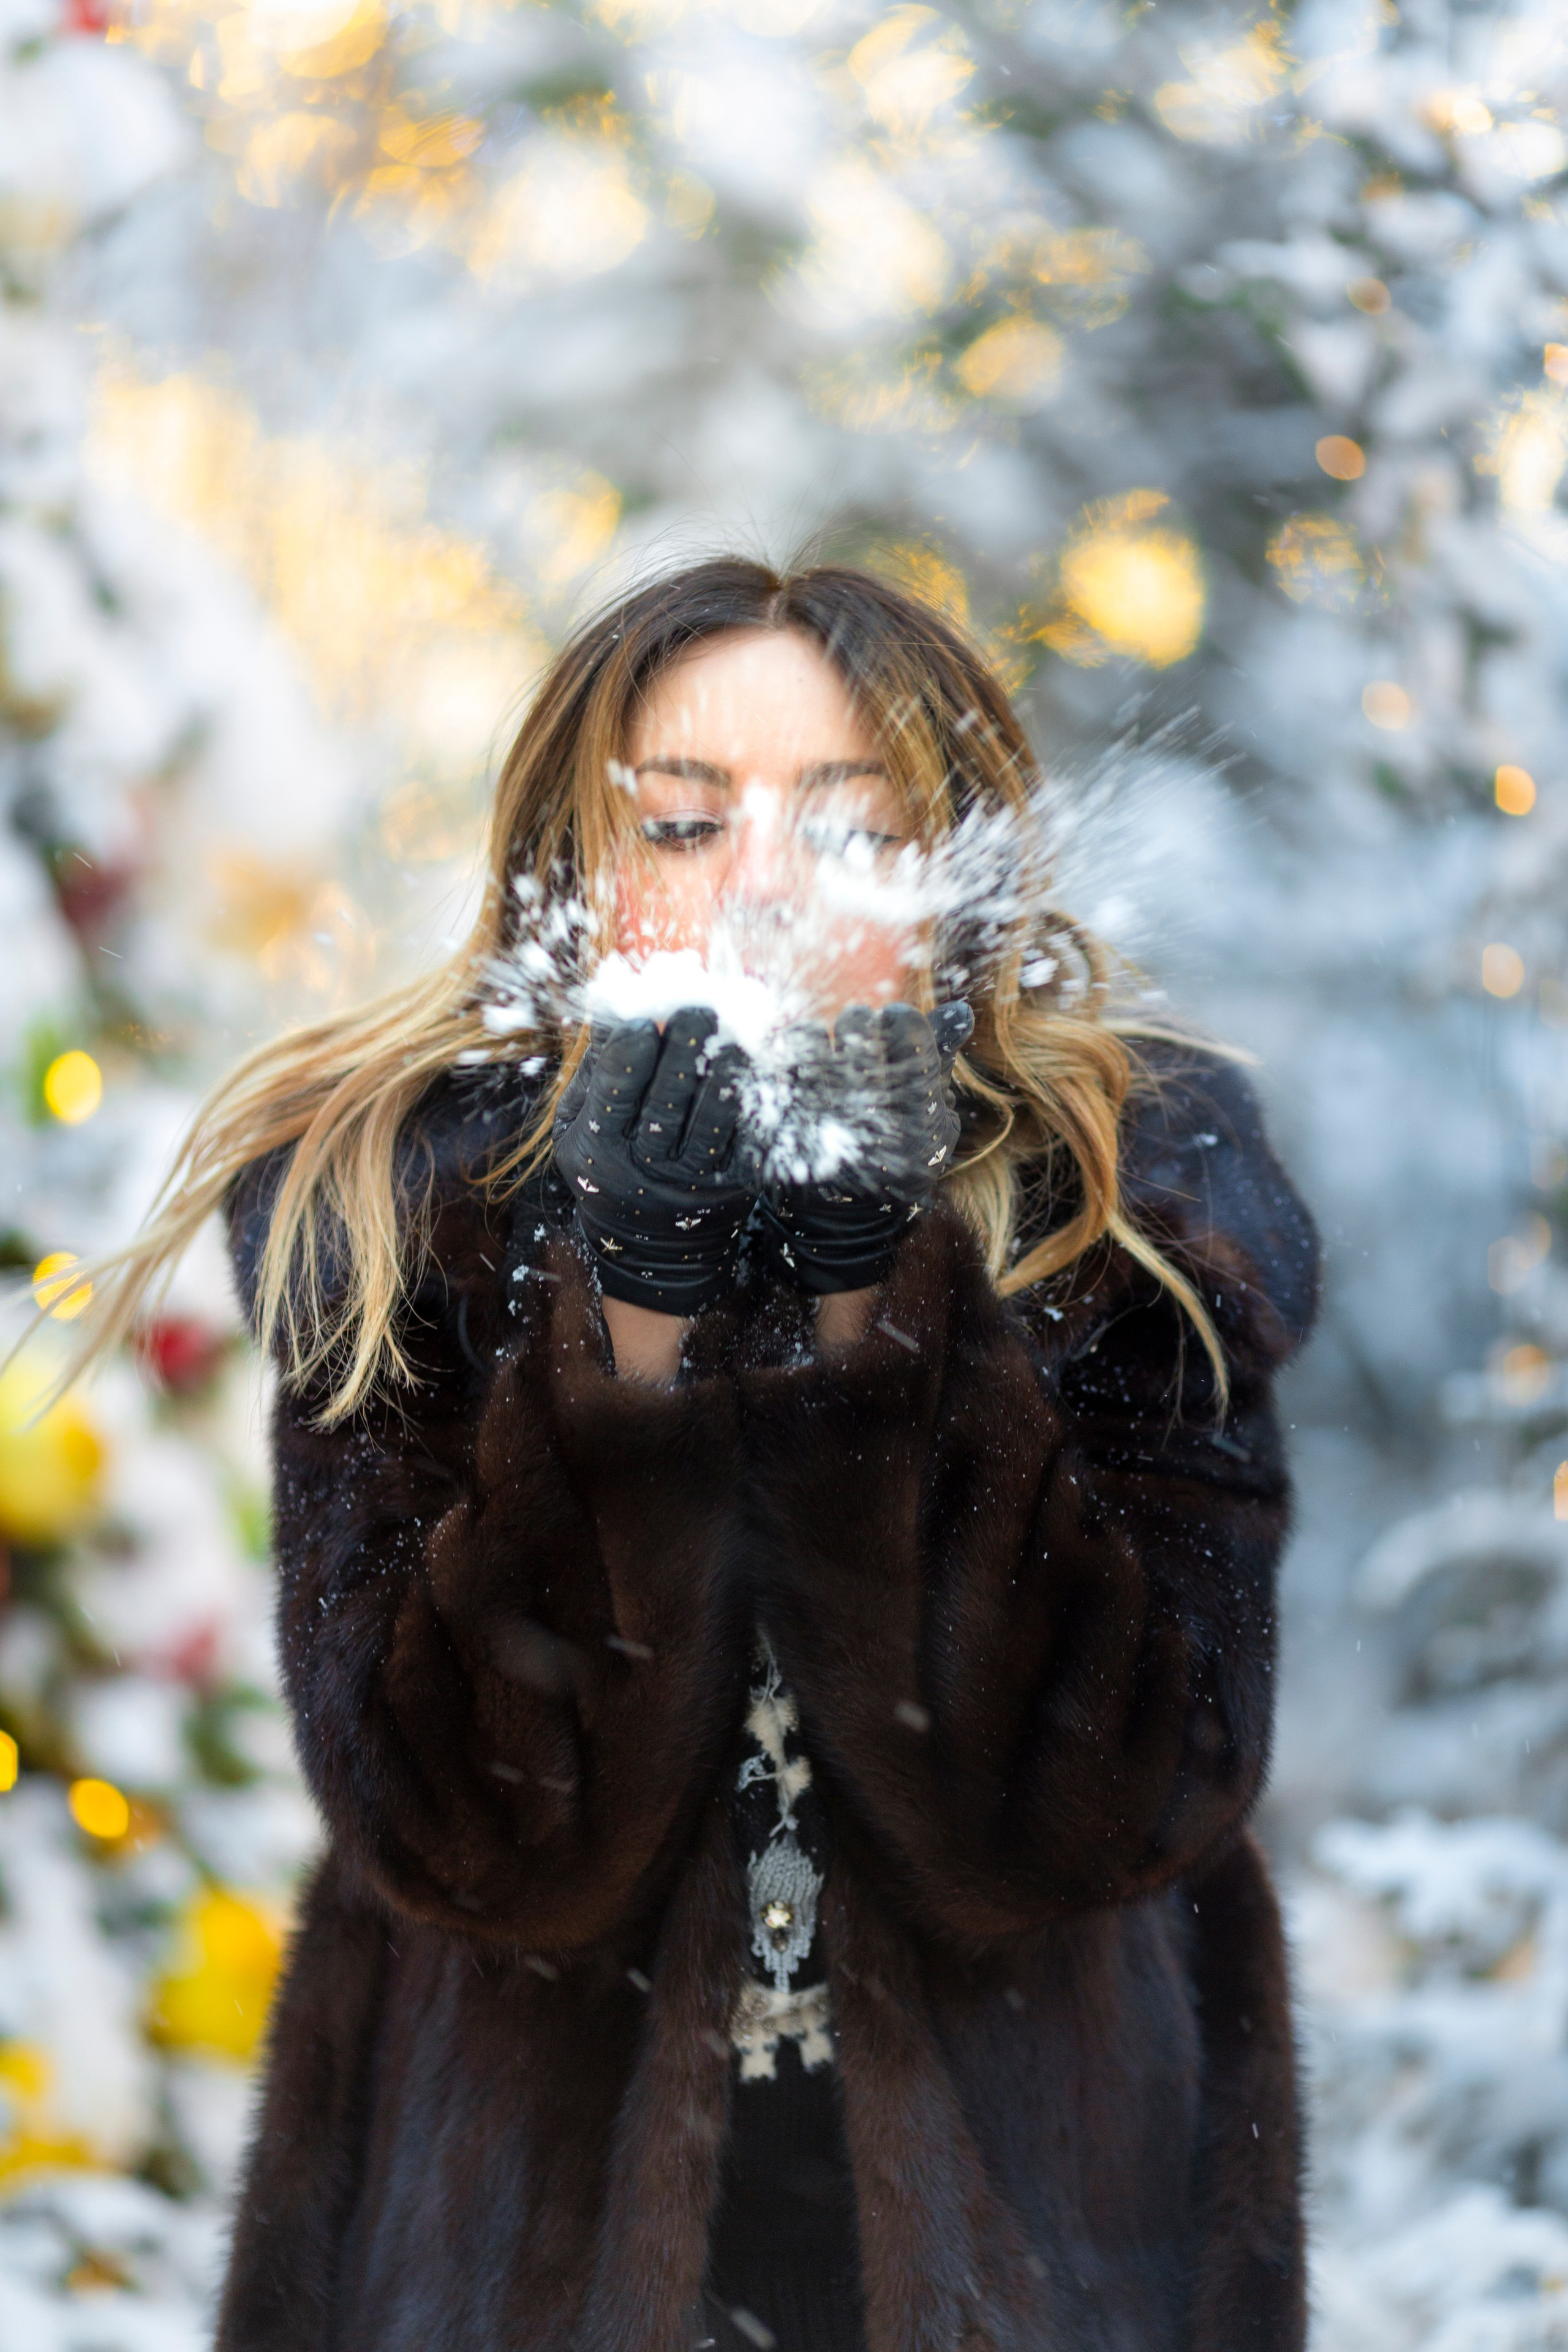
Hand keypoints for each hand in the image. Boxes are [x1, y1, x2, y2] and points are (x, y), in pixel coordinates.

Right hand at [552, 1008, 753, 1314]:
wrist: (651, 1244)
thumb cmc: (608, 1162)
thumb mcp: (579, 1125)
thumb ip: (593, 1072)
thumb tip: (611, 1010)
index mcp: (600, 1146)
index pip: (613, 1099)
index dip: (627, 1061)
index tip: (643, 1022)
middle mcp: (644, 1166)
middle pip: (664, 1109)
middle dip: (682, 1059)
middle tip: (699, 1013)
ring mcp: (690, 1178)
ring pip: (708, 1129)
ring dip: (722, 1084)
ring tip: (733, 1044)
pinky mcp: (729, 1185)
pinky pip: (745, 1147)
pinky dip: (755, 1112)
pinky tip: (761, 1077)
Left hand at [757, 1000, 972, 1295]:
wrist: (843, 1222)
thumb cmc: (896, 1158)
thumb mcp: (931, 1118)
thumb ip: (940, 1059)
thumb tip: (959, 1010)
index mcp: (915, 1106)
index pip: (906, 1026)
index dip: (899, 1020)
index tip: (893, 1026)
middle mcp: (870, 1107)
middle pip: (858, 1024)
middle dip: (859, 1025)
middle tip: (857, 1040)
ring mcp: (822, 1114)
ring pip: (814, 1036)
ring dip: (820, 1040)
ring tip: (825, 1057)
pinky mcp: (783, 1122)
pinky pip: (780, 1064)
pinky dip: (789, 1060)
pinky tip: (800, 1073)